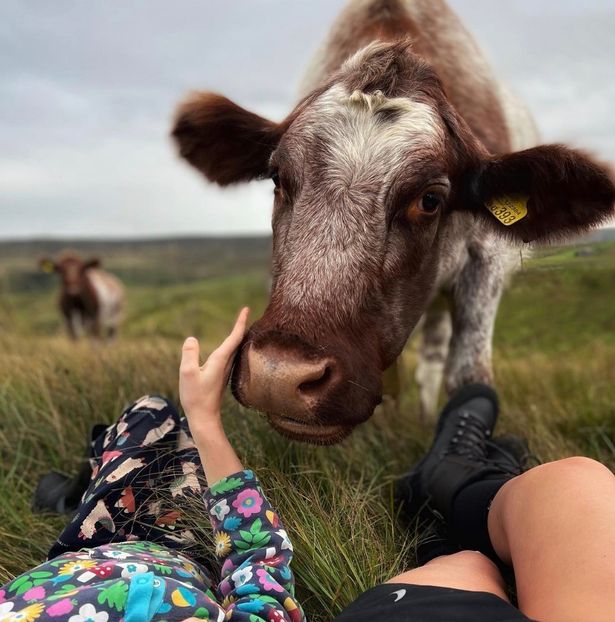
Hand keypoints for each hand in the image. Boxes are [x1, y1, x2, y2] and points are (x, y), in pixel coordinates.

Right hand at [179, 307, 249, 439]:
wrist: (204, 417)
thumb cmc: (195, 397)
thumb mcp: (187, 373)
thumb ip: (189, 354)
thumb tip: (192, 338)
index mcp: (221, 360)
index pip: (234, 337)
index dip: (240, 322)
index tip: (246, 308)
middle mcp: (226, 364)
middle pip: (237, 341)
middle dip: (241, 326)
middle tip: (245, 312)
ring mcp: (225, 370)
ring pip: (235, 349)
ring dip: (237, 336)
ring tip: (239, 324)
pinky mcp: (221, 376)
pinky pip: (229, 355)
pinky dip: (232, 345)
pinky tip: (230, 346)